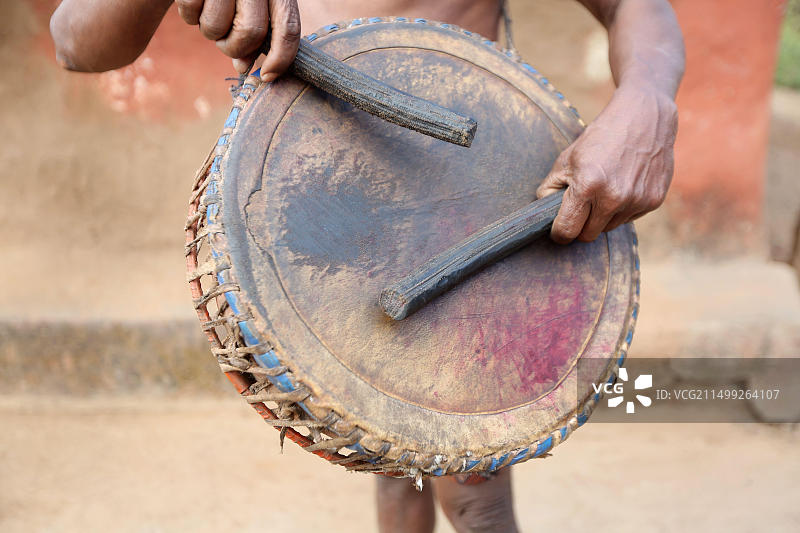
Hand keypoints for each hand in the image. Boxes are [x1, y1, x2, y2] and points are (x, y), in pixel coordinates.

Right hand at [176, 0, 300, 81]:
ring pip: (217, 26)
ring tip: (208, 15)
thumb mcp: (249, 8)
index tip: (266, 76)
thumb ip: (252, 35)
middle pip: (251, 32)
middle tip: (225, 41)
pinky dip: (189, 16)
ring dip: (210, 32)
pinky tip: (195, 3)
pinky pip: (191, 11)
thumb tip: (244, 67)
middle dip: (235, 48)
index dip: (280, 58)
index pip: (288, 27)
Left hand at [536, 83, 677, 243]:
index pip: (567, 230)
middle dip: (580, 225)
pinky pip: (629, 219)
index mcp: (588, 186)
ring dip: (602, 217)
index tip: (558, 230)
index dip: (559, 233)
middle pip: (588, 235)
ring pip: (609, 228)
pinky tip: (623, 185)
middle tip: (580, 208)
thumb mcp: (567, 158)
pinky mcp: (653, 201)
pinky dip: (622, 209)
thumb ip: (550, 188)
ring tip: (604, 189)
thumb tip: (542, 214)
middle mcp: (614, 198)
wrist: (644, 117)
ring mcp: (636, 201)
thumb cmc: (600, 137)